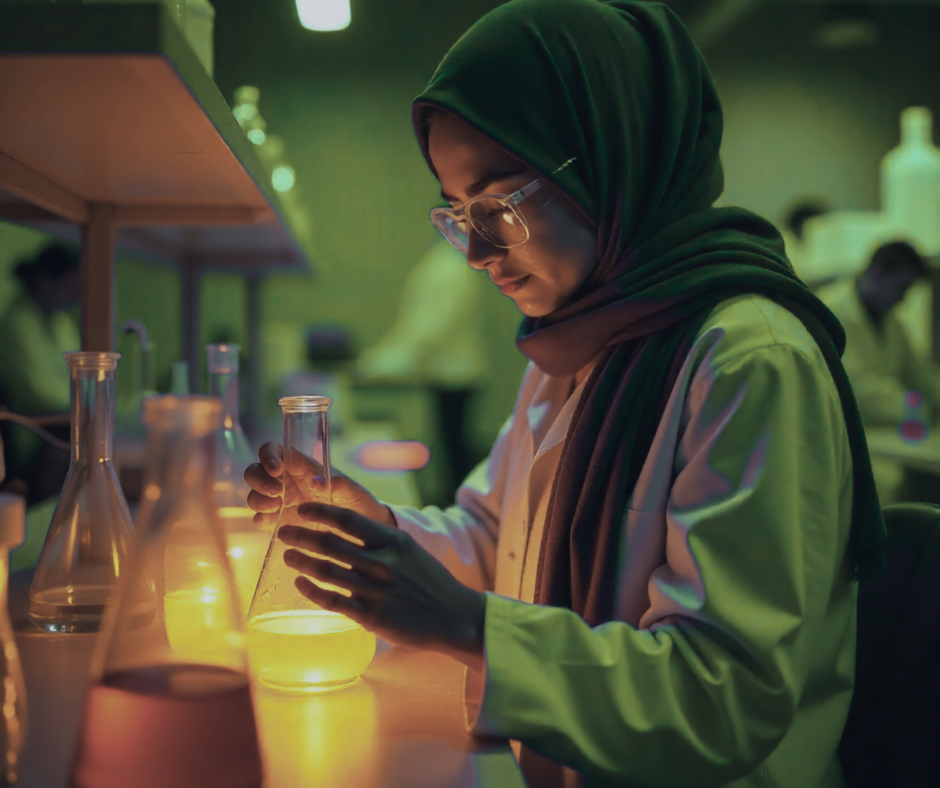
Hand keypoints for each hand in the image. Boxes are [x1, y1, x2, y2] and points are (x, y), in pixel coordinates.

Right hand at [244, 442, 395, 528]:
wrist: (359, 529)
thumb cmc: (353, 499)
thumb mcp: (348, 487)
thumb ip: (332, 481)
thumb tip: (316, 481)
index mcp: (299, 465)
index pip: (273, 450)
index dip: (268, 455)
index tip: (277, 469)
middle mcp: (285, 481)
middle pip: (255, 471)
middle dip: (259, 479)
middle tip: (276, 491)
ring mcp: (280, 502)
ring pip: (254, 495)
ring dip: (258, 499)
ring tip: (277, 506)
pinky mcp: (280, 522)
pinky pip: (260, 519)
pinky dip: (261, 519)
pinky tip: (274, 522)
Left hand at [278, 503, 484, 671]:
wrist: (453, 616)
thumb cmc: (429, 580)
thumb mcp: (409, 549)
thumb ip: (380, 538)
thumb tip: (343, 525)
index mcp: (394, 542)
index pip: (348, 520)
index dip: (320, 512)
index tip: (301, 510)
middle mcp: (383, 563)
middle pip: (330, 544)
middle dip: (301, 535)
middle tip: (283, 532)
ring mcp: (376, 591)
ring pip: (326, 572)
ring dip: (302, 561)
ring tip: (288, 555)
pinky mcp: (371, 617)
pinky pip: (333, 601)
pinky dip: (311, 591)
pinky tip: (300, 584)